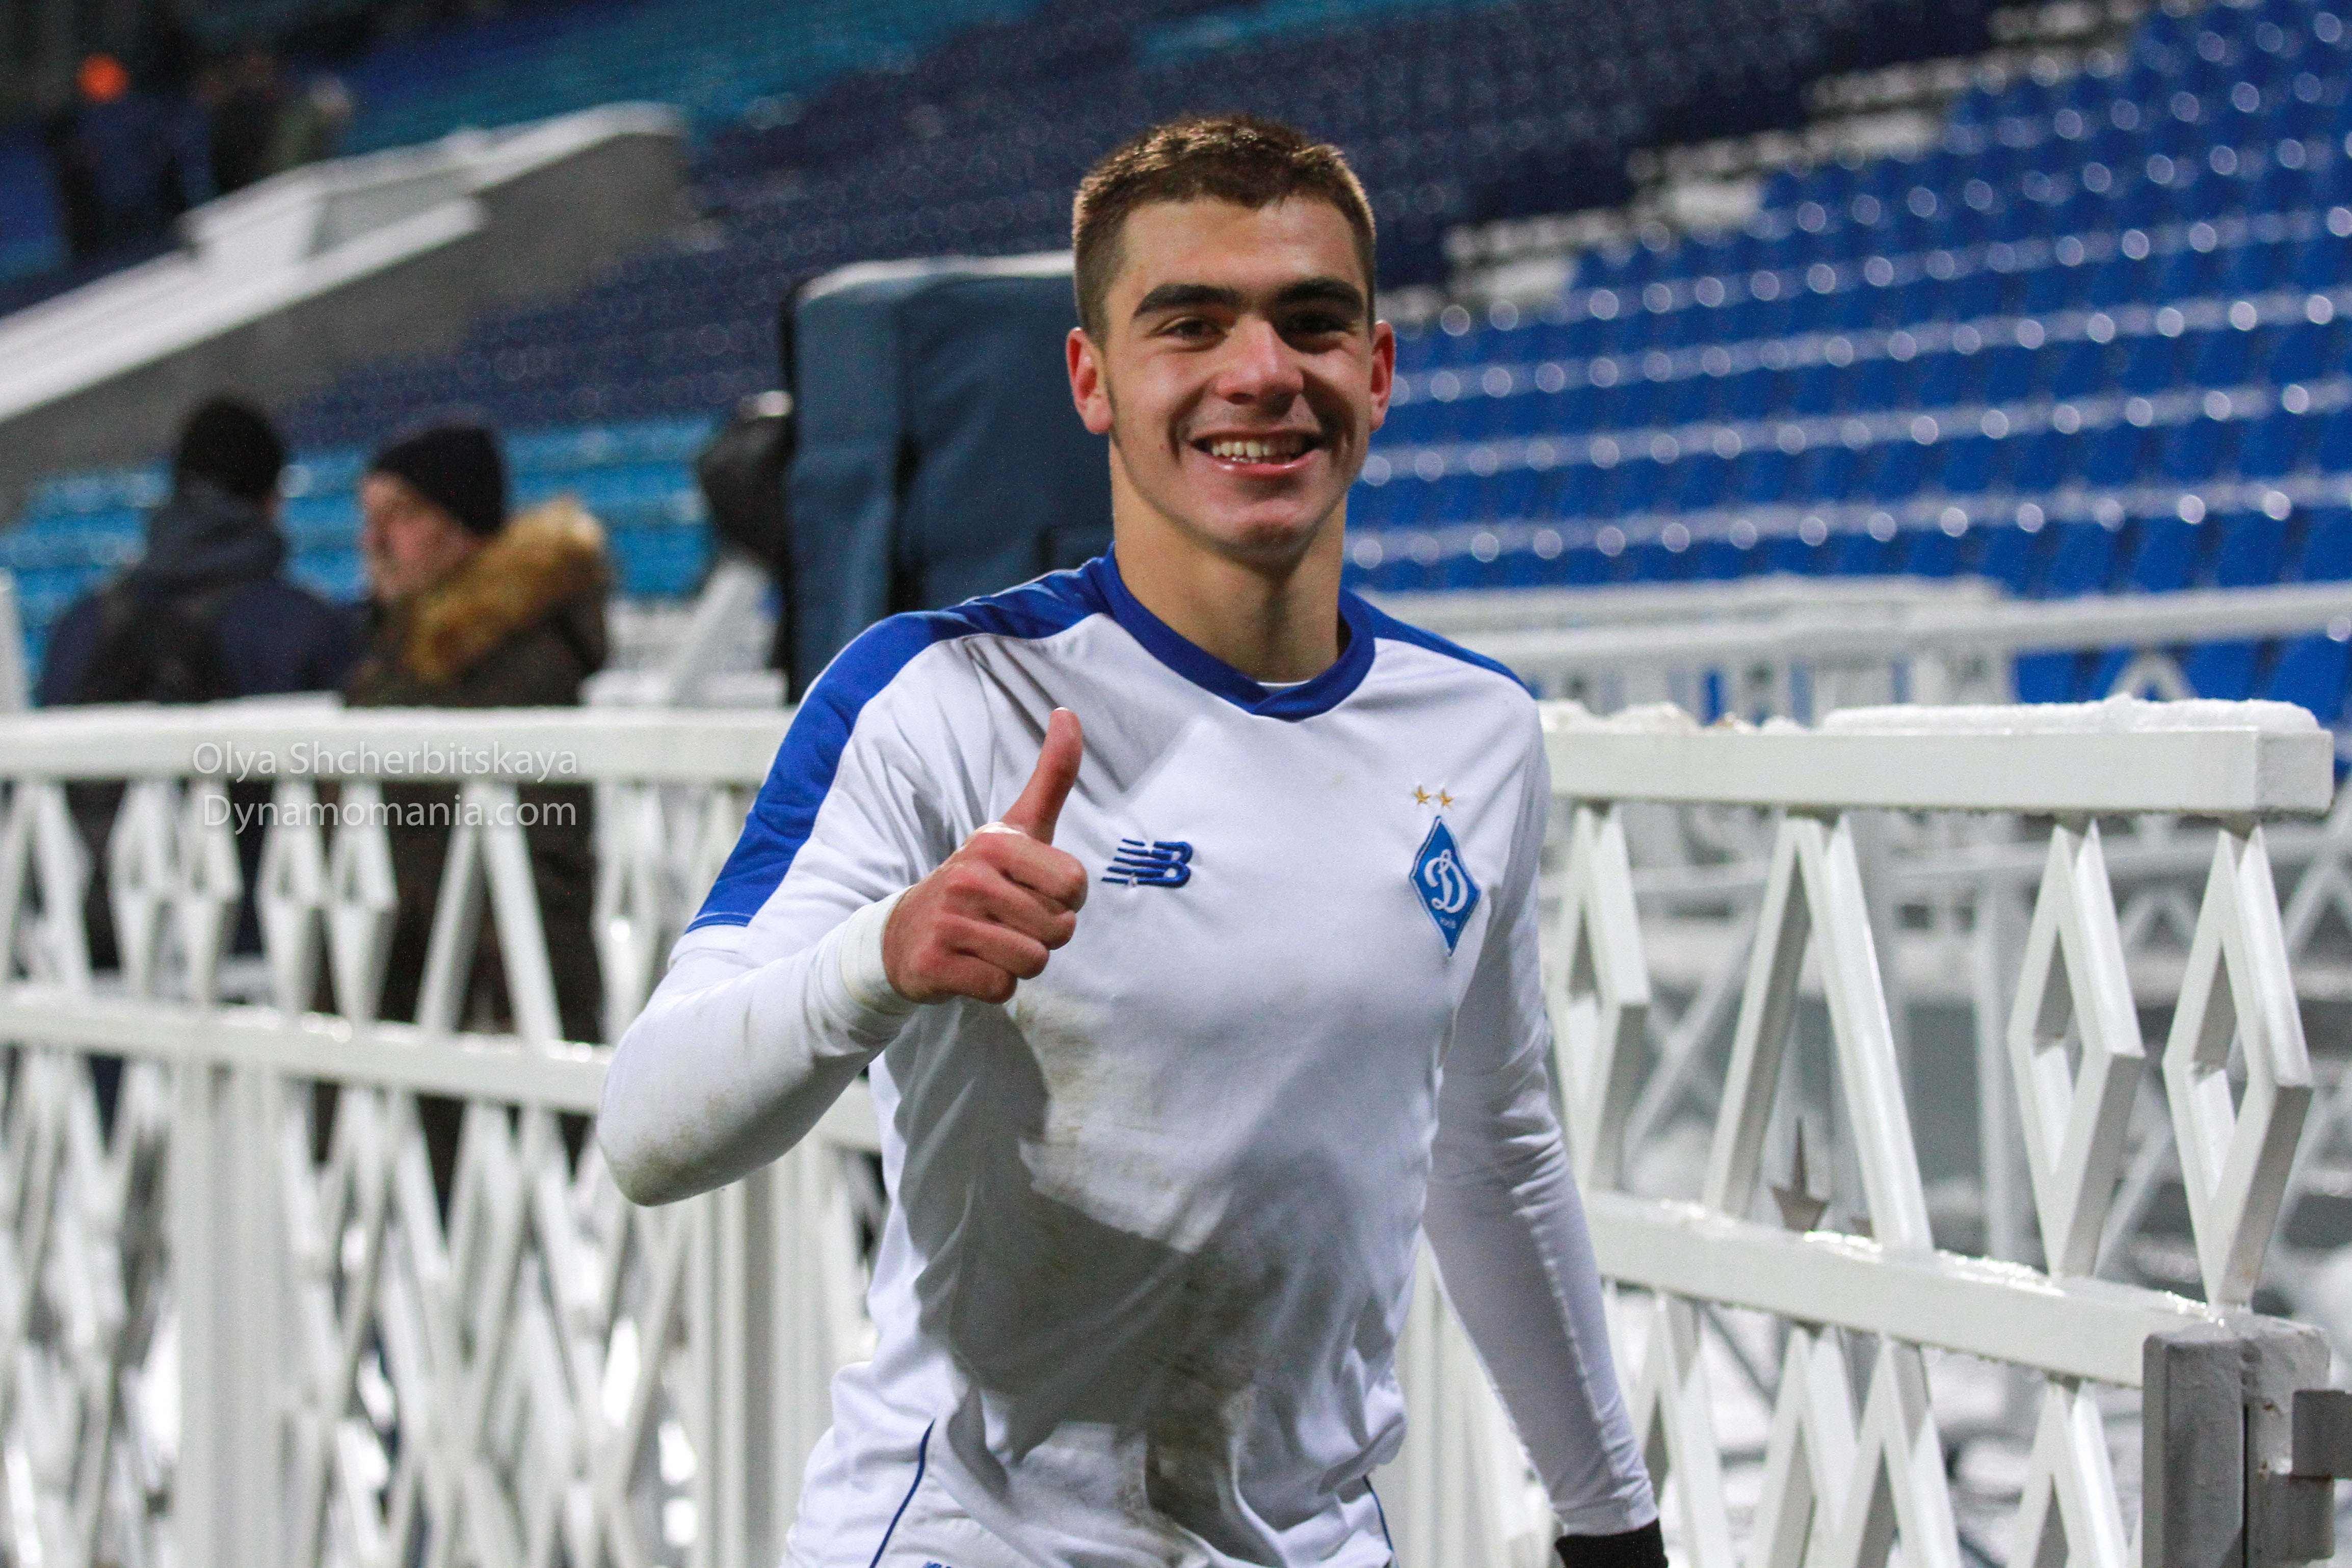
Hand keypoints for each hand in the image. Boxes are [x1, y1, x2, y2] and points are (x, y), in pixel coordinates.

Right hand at [883, 708, 1087, 1004]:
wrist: (903, 934)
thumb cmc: (979, 881)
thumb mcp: (1016, 828)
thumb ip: (1051, 777)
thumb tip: (1069, 713)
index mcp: (995, 842)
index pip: (1076, 886)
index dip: (1066, 901)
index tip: (1035, 892)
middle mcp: (969, 876)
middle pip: (1059, 930)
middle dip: (1045, 935)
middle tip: (1008, 922)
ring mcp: (948, 921)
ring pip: (1033, 961)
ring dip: (1020, 962)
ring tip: (991, 942)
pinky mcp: (934, 964)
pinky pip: (1002, 989)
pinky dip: (994, 985)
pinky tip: (971, 964)